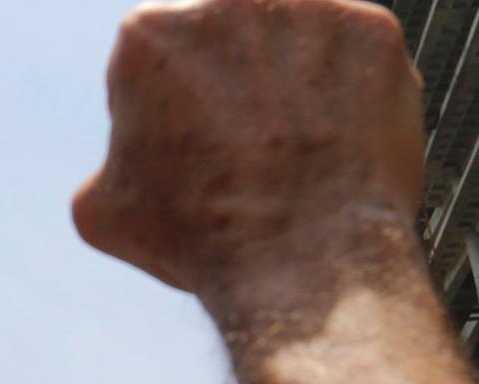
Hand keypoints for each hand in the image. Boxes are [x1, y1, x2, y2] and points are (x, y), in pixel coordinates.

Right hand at [71, 0, 423, 297]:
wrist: (302, 262)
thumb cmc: (202, 240)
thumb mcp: (106, 211)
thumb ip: (110, 161)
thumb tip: (121, 165)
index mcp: (150, 33)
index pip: (162, 56)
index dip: (174, 106)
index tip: (192, 146)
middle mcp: (226, 0)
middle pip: (232, 37)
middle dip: (237, 82)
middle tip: (250, 146)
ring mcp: (307, 9)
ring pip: (298, 41)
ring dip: (296, 82)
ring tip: (299, 151)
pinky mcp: (373, 30)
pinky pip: (359, 56)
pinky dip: (355, 96)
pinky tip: (341, 146)